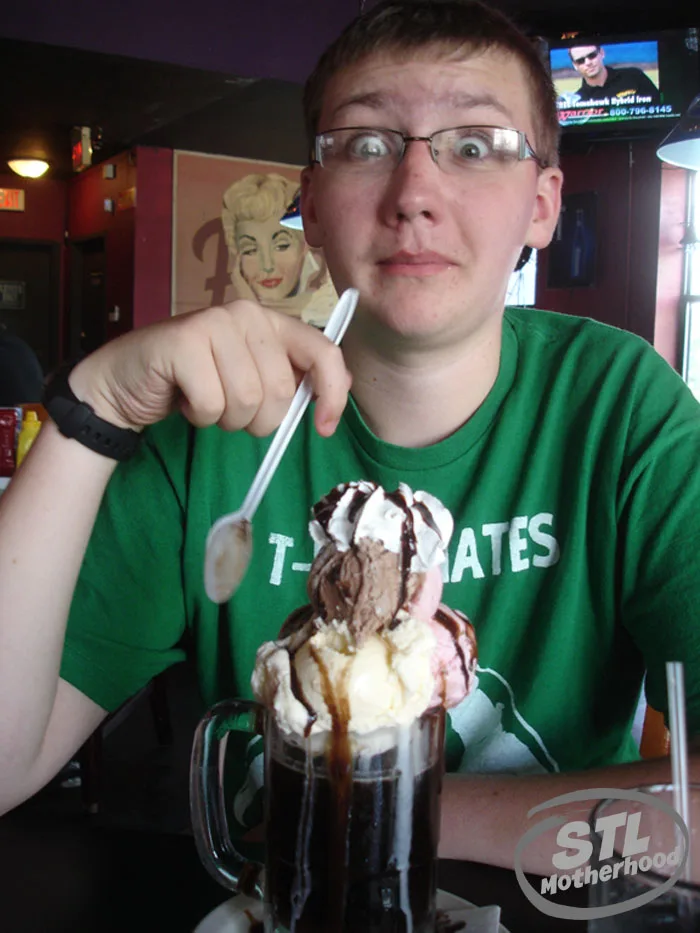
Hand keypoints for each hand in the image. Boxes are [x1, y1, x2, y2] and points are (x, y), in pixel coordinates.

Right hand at [67, 300, 352, 437]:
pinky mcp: (183, 342)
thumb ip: (291, 380)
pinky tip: (184, 399)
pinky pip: (211, 404)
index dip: (333, 393)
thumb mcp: (251, 381)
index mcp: (271, 321)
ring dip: (226, 419)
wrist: (126, 382)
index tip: (324, 428)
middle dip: (259, 420)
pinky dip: (198, 416)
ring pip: (247, 401)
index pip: (323, 351)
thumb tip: (342, 388)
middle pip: (281, 390)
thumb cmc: (193, 383)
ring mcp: (213, 323)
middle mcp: (246, 314)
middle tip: (229, 410)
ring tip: (204, 401)